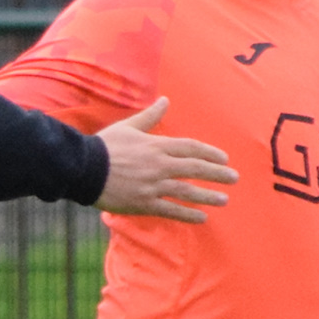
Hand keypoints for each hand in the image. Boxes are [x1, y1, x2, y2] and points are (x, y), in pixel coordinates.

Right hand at [95, 98, 234, 221]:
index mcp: (157, 145)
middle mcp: (159, 165)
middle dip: (217, 174)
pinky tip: (202, 219)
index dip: (210, 153)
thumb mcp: (128, 126)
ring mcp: (153, 186)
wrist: (84, 169)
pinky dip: (188, 215)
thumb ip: (150, 116)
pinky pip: (171, 210)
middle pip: (195, 169)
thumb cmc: (105, 146)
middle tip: (234, 178)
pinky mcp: (144, 203)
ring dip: (208, 196)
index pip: (191, 148)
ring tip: (224, 199)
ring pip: (187, 191)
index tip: (224, 159)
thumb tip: (165, 100)